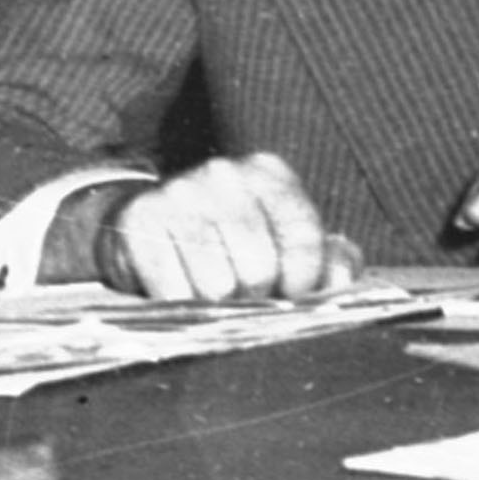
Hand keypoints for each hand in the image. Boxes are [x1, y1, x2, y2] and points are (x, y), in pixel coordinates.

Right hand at [92, 153, 359, 299]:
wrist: (148, 224)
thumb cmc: (230, 241)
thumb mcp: (285, 241)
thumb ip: (329, 261)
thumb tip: (339, 278)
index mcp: (268, 173)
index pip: (304, 236)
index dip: (303, 280)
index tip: (290, 292)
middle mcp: (223, 173)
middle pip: (258, 268)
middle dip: (255, 296)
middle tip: (242, 294)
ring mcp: (178, 193)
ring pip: (216, 286)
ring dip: (216, 306)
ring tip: (209, 291)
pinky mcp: (139, 220)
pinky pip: (173, 291)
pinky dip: (180, 305)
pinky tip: (179, 291)